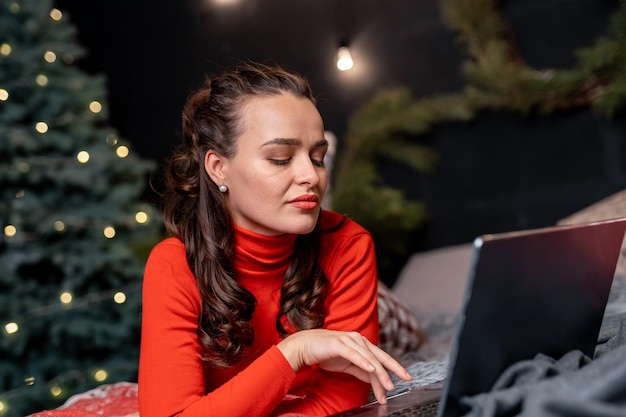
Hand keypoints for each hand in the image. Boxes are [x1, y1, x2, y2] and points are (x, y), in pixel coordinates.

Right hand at [276, 329, 410, 403]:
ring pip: (369, 358)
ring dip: (380, 372)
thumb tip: (375, 380)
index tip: (404, 379)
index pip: (381, 358)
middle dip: (393, 369)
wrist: (304, 346)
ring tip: (388, 385)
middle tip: (405, 380)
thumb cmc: (325, 353)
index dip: (393, 368)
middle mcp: (358, 340)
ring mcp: (349, 340)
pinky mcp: (338, 343)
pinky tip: (371, 369)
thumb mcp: (347, 364)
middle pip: (380, 356)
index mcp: (361, 344)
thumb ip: (361, 370)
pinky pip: (354, 354)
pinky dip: (364, 362)